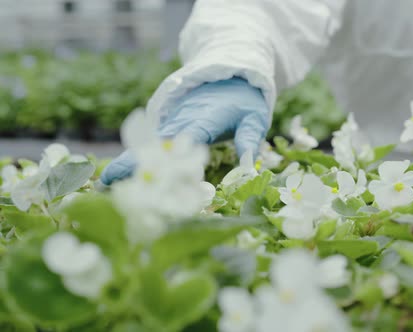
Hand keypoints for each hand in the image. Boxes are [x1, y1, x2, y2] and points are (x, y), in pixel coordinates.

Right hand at [100, 77, 269, 184]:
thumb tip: (247, 169)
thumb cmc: (246, 100)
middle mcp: (183, 119)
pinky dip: (138, 156)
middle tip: (107, 182)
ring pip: (149, 142)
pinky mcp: (171, 124)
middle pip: (155, 143)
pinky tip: (122, 176)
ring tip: (106, 183)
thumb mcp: (255, 118)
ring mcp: (174, 121)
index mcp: (204, 118)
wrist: (234, 74)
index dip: (162, 156)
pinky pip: (153, 142)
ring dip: (129, 161)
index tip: (147, 168)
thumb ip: (249, 140)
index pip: (181, 139)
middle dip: (131, 161)